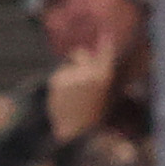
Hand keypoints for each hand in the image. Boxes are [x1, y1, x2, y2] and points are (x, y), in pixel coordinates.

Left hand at [43, 21, 127, 140]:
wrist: (76, 133)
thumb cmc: (93, 116)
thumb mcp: (107, 95)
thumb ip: (101, 75)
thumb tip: (92, 57)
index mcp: (104, 75)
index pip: (106, 50)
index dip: (105, 40)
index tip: (105, 32)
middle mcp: (88, 72)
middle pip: (79, 53)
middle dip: (78, 59)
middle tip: (78, 76)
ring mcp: (72, 75)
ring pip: (66, 68)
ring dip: (68, 77)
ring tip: (72, 98)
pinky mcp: (57, 81)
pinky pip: (57, 77)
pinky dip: (59, 86)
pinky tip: (64, 100)